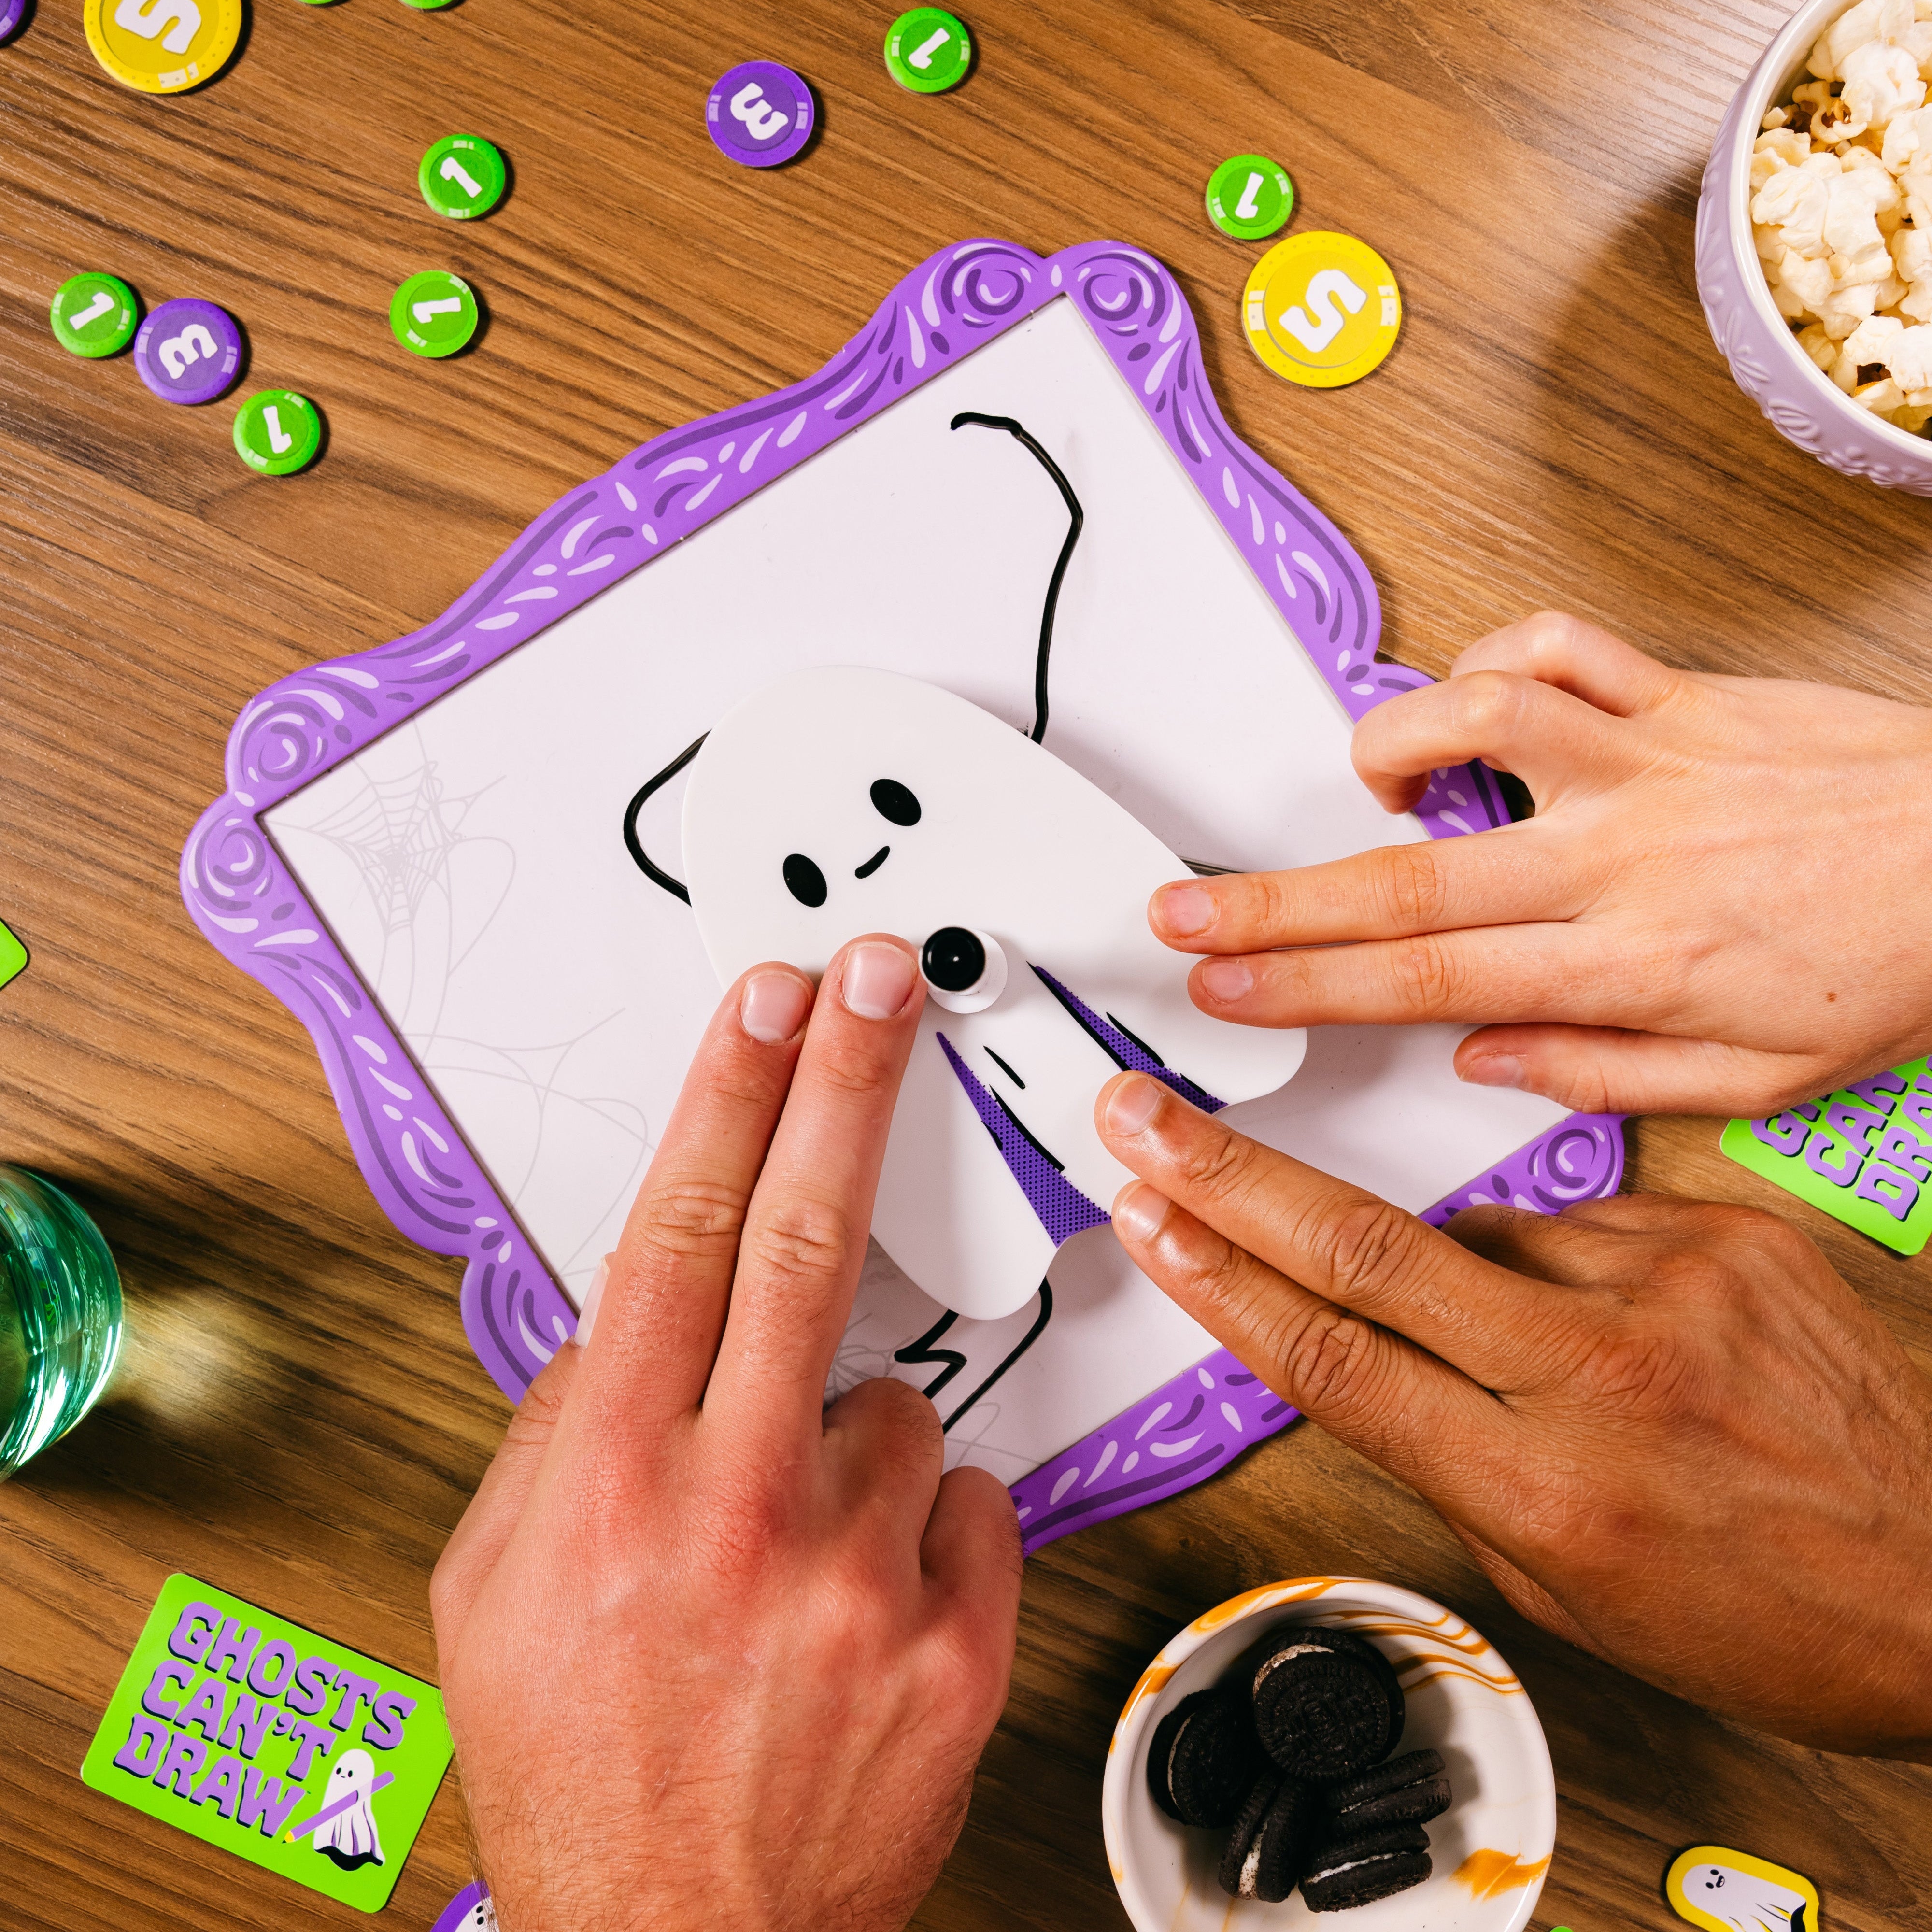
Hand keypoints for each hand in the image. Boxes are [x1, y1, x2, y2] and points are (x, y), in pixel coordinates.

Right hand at [432, 940, 1021, 1931]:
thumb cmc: (586, 1768)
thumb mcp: (493, 1593)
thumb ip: (555, 1432)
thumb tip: (624, 1317)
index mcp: (616, 1480)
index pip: (680, 1230)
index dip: (731, 1094)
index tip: (767, 1002)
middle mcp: (738, 1506)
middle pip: (805, 1239)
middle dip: (844, 1082)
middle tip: (882, 984)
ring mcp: (859, 1571)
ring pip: (893, 1401)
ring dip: (850, 1432)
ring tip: (792, 1543)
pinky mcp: (956, 1633)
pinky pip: (962, 1495)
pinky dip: (918, 1516)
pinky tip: (860, 1595)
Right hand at [1096, 1070, 1931, 1758]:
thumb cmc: (1784, 1615)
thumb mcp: (1578, 1596)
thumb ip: (1458, 1470)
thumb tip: (1372, 1370)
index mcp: (1549, 1488)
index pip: (1334, 1361)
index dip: (1221, 1282)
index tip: (1153, 1220)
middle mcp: (1604, 1372)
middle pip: (1367, 1249)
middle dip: (1231, 1175)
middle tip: (1150, 1118)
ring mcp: (1674, 1282)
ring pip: (1483, 1232)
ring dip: (1457, 1269)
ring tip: (1536, 1355)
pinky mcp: (1728, 1230)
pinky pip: (1588, 1221)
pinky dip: (1568, 1262)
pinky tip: (1617, 1323)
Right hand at [1148, 611, 1931, 1116]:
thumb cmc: (1894, 963)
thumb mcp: (1758, 1082)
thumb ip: (1605, 1074)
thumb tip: (1485, 1058)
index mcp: (1632, 965)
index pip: (1427, 979)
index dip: (1304, 984)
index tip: (1223, 986)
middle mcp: (1622, 856)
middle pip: (1409, 877)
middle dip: (1273, 898)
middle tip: (1182, 904)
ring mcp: (1649, 762)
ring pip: (1480, 722)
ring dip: (1394, 743)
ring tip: (1361, 777)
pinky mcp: (1684, 695)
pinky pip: (1566, 646)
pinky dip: (1496, 655)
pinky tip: (1472, 696)